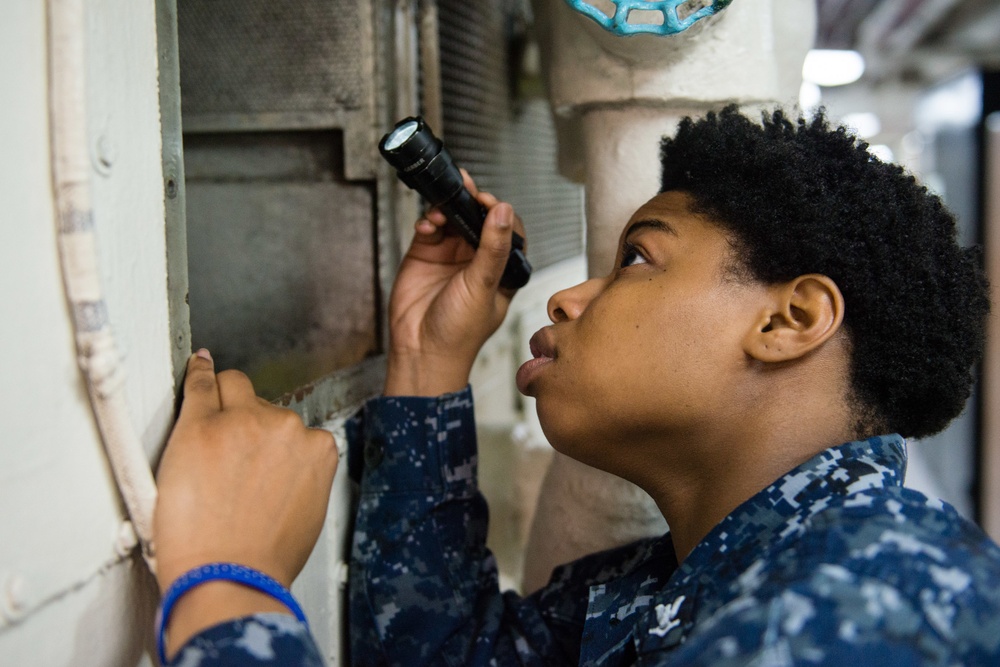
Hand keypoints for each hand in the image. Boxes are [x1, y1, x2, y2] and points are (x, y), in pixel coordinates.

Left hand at [154, 350, 337, 656]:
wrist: (228, 576)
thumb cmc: (265, 558)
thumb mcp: (309, 513)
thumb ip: (302, 476)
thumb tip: (285, 468)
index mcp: (317, 449)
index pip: (293, 428)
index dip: (271, 442)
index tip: (259, 451)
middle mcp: (286, 427)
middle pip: (264, 407)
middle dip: (248, 424)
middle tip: (228, 457)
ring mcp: (242, 422)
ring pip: (233, 389)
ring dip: (224, 406)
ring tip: (206, 440)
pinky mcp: (201, 425)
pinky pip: (201, 385)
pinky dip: (199, 373)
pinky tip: (198, 365)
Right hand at [385, 171, 525, 395]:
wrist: (420, 350)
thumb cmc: (459, 331)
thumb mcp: (483, 286)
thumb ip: (493, 248)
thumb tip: (504, 211)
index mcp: (502, 269)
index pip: (509, 230)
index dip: (500, 212)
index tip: (489, 201)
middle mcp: (478, 259)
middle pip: (479, 218)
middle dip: (472, 201)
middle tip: (465, 187)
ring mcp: (451, 255)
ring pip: (454, 217)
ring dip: (448, 207)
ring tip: (443, 209)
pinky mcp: (426, 254)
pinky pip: (430, 227)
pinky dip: (428, 220)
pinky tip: (428, 226)